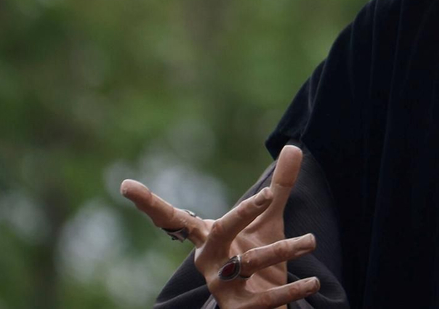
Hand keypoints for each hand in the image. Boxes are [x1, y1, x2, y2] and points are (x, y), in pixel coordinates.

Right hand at [121, 144, 320, 308]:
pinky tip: (312, 282)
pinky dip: (292, 287)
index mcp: (207, 237)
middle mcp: (208, 262)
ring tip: (311, 240)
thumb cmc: (259, 257)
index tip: (126, 185)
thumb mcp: (268, 221)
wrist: (263, 305)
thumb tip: (295, 145)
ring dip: (284, 248)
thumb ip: (279, 188)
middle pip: (219, 230)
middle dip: (243, 212)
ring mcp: (221, 287)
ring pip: (249, 262)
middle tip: (268, 195)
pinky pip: (265, 298)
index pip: (173, 219)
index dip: (150, 203)